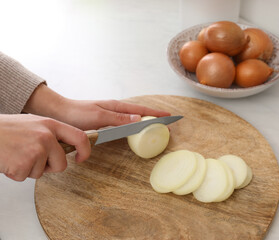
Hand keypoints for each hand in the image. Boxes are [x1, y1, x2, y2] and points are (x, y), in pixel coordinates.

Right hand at [0, 114, 90, 180]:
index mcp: (50, 124)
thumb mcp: (33, 123)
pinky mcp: (24, 163)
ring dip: (28, 169)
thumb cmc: (5, 130)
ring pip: (42, 172)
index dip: (85, 150)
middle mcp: (46, 136)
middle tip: (31, 158)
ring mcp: (36, 149)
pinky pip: (25, 177)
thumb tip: (65, 148)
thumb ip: (51, 134)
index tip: (81, 158)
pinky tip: (9, 160)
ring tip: (16, 154)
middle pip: (61, 164)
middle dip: (49, 167)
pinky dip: (16, 173)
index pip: (80, 137)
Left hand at [55, 99, 170, 129]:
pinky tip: (136, 128)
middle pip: (140, 112)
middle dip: (155, 117)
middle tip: (167, 124)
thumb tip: (139, 118)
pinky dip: (135, 124)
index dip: (156, 113)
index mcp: (116, 106)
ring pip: (134, 116)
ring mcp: (111, 114)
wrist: (60, 112)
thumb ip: (118, 119)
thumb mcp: (98, 116)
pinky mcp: (106, 120)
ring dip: (146, 120)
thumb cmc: (77, 114)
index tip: (169, 116)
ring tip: (156, 126)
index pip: (141, 109)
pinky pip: (125, 122)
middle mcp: (115, 109)